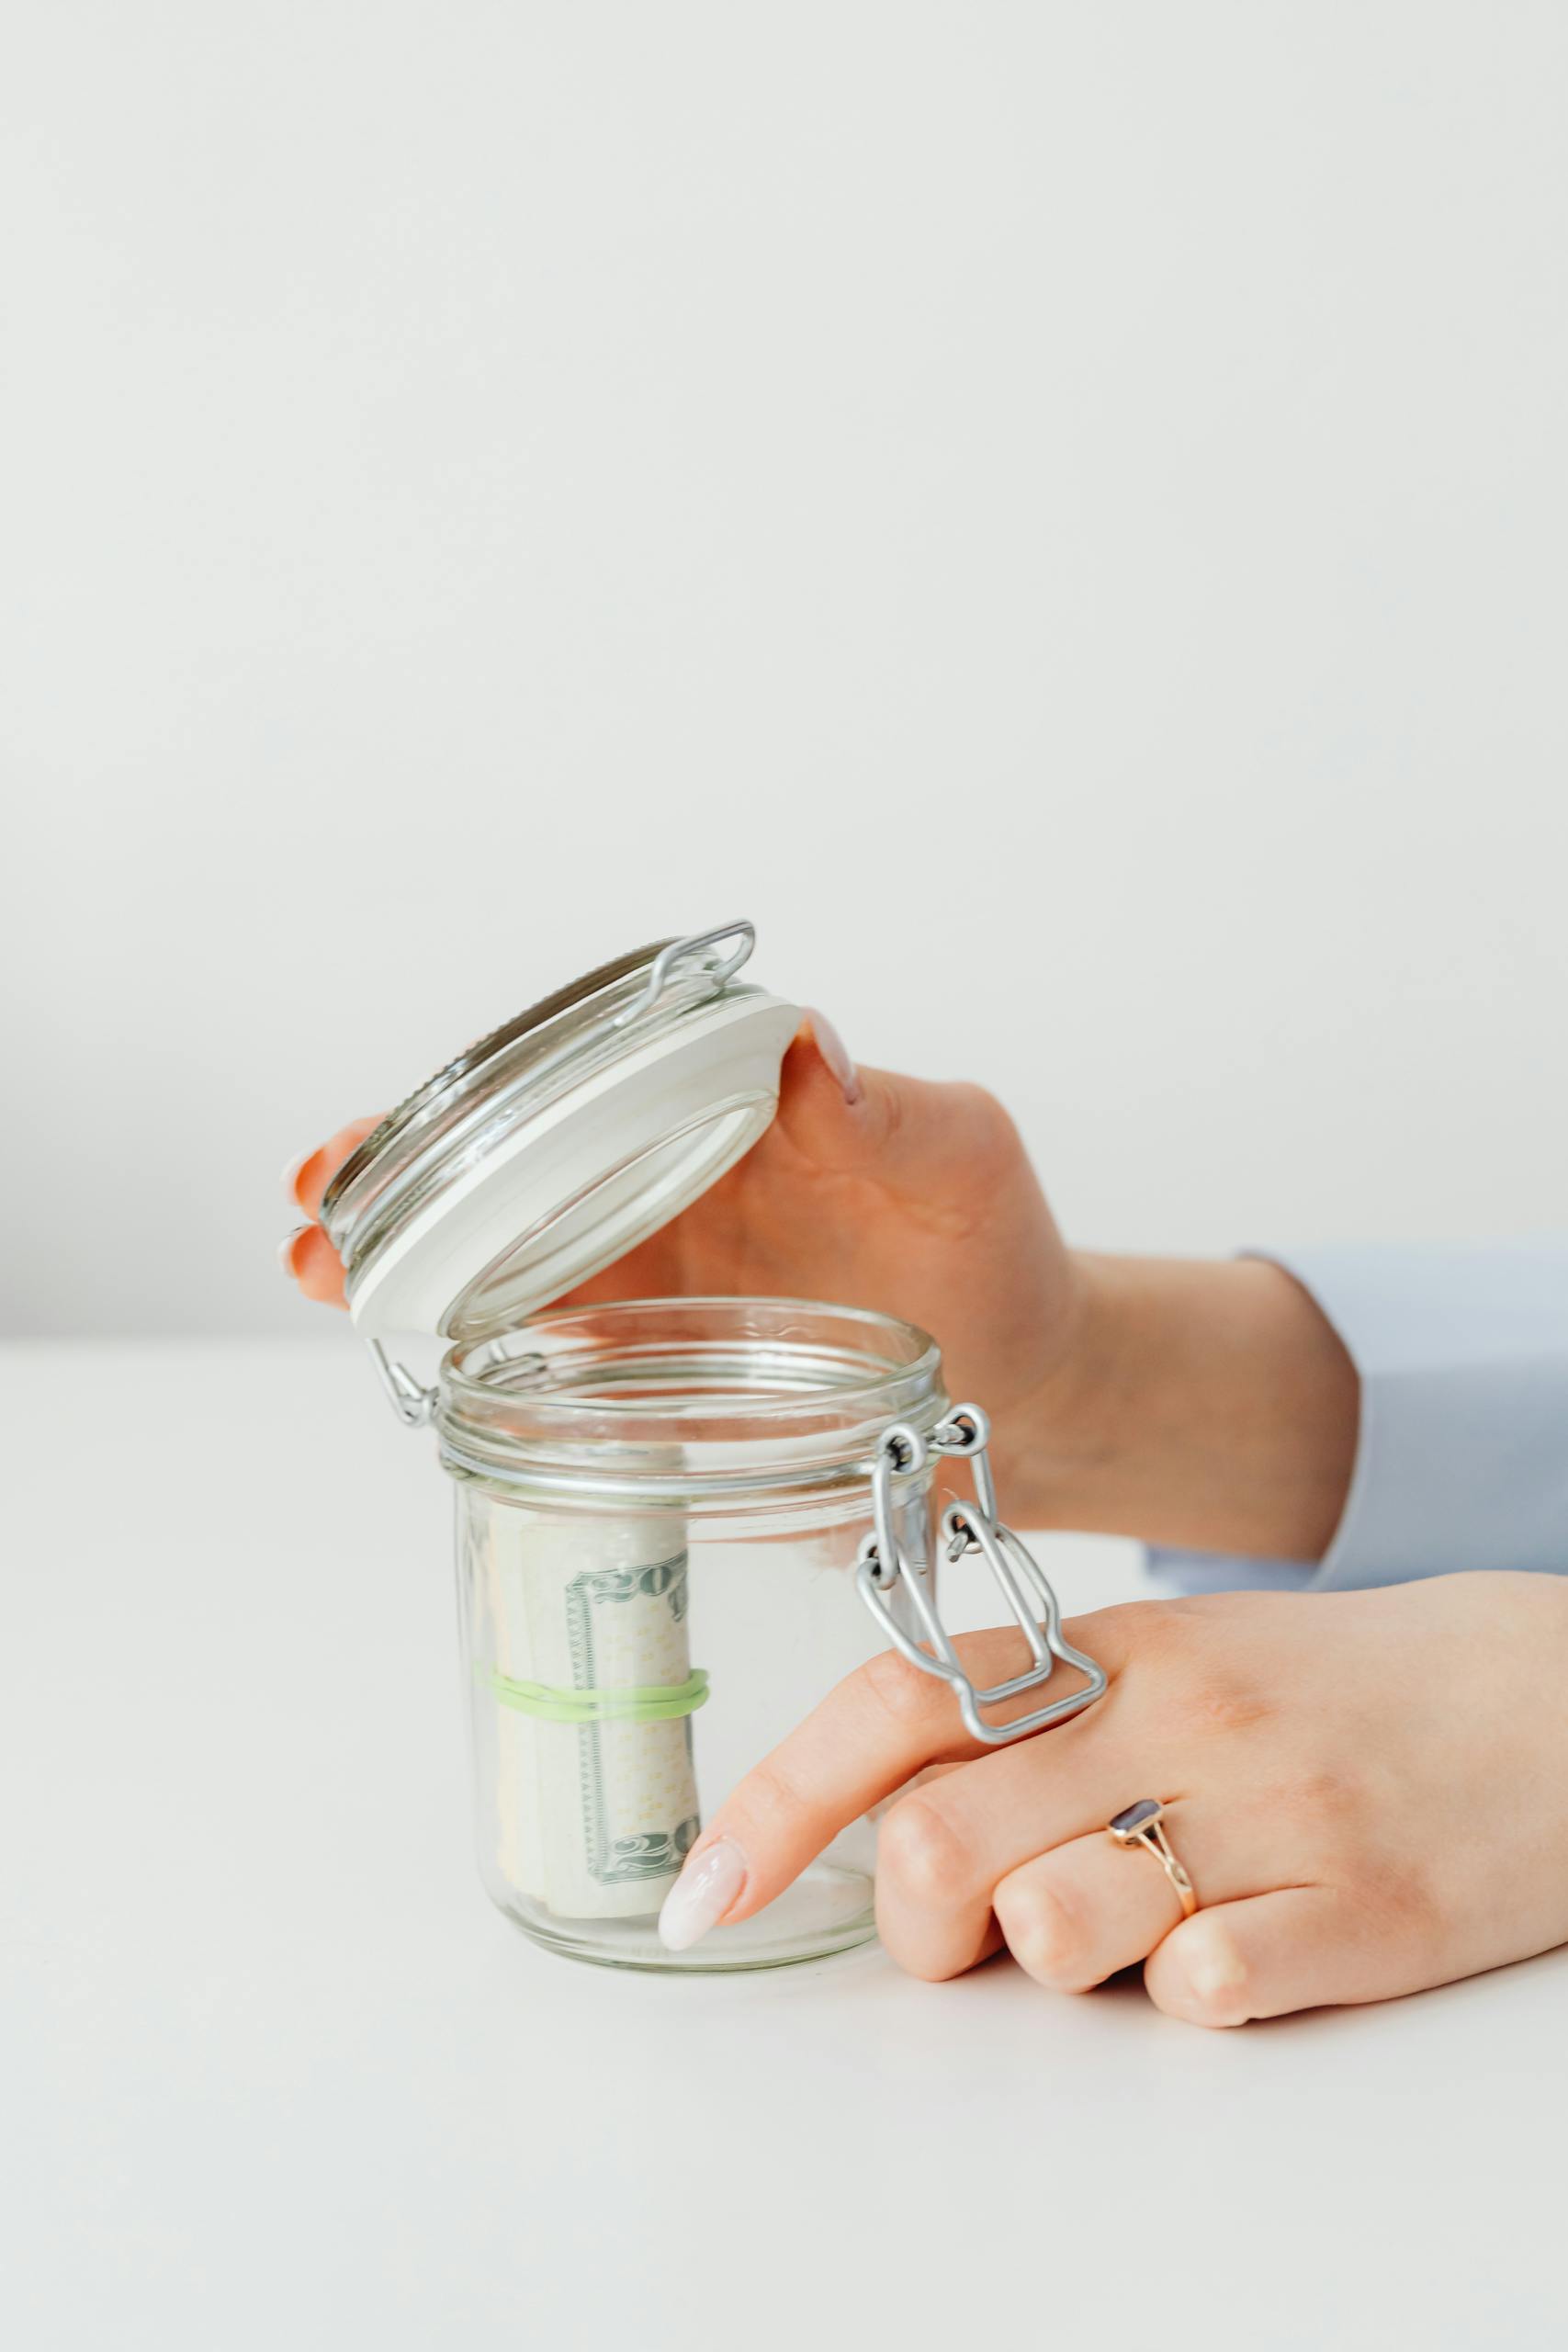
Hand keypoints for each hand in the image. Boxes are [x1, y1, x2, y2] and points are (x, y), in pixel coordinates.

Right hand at [279, 1014, 1089, 1496]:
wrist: (1025, 1380)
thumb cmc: (993, 1248)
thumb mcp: (964, 1159)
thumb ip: (897, 1112)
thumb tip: (811, 1052)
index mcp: (720, 1111)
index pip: (583, 1084)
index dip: (485, 1100)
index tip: (410, 1116)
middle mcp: (666, 1186)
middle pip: (512, 1172)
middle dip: (408, 1186)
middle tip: (323, 1213)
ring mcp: (654, 1281)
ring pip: (504, 1263)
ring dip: (410, 1269)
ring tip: (324, 1277)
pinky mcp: (657, 1369)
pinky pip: (548, 1355)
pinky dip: (476, 1354)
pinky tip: (418, 1369)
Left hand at [656, 1570, 1567, 2024]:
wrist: (1548, 1699)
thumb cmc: (1329, 1690)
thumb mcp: (1172, 1663)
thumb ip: (1028, 1725)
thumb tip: (868, 1820)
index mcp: (1111, 1646)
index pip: (895, 1702)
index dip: (772, 1803)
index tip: (701, 1894)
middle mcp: (1177, 1713)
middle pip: (940, 1847)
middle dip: (919, 1930)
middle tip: (976, 1939)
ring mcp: (1272, 1809)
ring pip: (1056, 1931)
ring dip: (1059, 1961)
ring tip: (1139, 1922)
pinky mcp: (1364, 1910)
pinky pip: (1205, 1989)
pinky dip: (1191, 1994)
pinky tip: (1241, 1943)